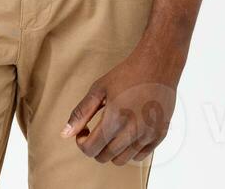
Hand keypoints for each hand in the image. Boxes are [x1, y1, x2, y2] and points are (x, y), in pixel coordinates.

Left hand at [62, 51, 178, 164]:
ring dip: (112, 151)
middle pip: (105, 157)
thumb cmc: (127, 74)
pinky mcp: (160, 135)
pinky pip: (140, 156)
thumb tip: (65, 134)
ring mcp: (148, 135)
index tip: (84, 132)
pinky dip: (130, 150)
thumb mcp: (99, 89)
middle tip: (96, 131)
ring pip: (122, 160)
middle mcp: (132, 131)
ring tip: (112, 132)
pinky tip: (127, 133)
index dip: (81, 142)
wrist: (157, 65)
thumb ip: (81, 113)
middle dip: (95, 147)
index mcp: (114, 119)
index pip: (91, 149)